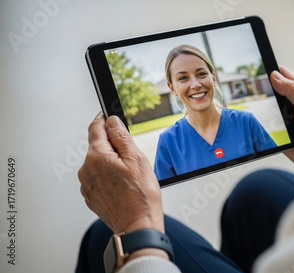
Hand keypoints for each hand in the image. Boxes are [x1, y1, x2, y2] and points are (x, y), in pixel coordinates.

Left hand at [78, 112, 163, 233]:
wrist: (137, 226)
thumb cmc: (141, 196)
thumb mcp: (137, 159)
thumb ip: (122, 137)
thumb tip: (112, 121)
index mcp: (97, 157)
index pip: (95, 128)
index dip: (102, 119)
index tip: (107, 115)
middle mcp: (86, 170)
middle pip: (97, 147)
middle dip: (112, 146)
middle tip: (131, 155)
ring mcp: (86, 185)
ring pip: (98, 164)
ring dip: (110, 163)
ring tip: (129, 176)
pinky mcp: (90, 196)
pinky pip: (98, 179)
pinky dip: (108, 177)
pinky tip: (123, 186)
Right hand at [271, 66, 293, 183]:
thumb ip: (292, 89)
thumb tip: (275, 77)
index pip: (286, 78)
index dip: (274, 73)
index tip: (261, 69)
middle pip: (274, 96)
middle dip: (266, 95)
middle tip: (258, 92)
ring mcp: (288, 122)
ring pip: (269, 113)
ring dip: (267, 113)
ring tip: (266, 112)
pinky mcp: (282, 136)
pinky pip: (268, 130)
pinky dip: (266, 129)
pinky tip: (265, 127)